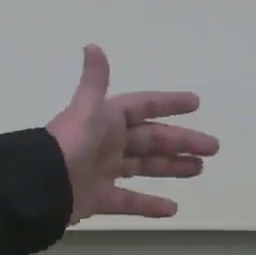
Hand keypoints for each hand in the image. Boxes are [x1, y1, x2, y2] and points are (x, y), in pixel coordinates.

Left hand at [45, 45, 218, 224]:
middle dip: (181, 141)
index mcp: (105, 120)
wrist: (42, 185)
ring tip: (198, 170)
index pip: (142, 107)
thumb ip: (95, 81)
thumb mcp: (87, 109)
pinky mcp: (97, 199)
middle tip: (212, 147)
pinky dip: (149, 205)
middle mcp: (105, 143)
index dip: (167, 104)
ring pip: (143, 167)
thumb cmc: (72, 143)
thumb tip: (91, 45)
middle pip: (150, 140)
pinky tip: (172, 209)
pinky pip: (128, 202)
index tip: (196, 103)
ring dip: (171, 167)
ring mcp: (102, 172)